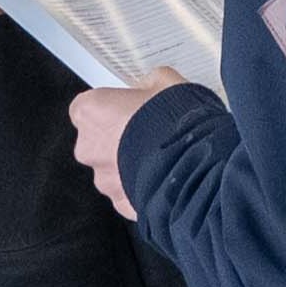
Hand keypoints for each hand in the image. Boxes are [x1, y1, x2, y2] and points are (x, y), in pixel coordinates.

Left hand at [67, 70, 185, 218]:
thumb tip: (150, 84)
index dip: (112, 108)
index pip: (88, 107)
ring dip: (132, 165)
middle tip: (150, 133)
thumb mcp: (167, 82)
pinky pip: (129, 193)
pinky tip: (166, 176)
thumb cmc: (176, 123)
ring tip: (164, 157)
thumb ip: (150, 82)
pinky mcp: (121, 203)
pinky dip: (144, 187)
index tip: (130, 109)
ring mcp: (103, 179)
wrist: (197, 166)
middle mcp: (89, 147)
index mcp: (90, 110)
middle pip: (98, 141)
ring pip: (113, 170)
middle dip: (120, 139)